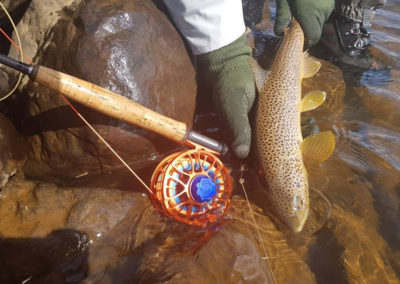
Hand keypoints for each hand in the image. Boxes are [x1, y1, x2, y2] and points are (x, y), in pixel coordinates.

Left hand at [197, 34, 254, 158]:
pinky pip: (225, 130)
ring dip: (228, 147)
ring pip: (236, 137)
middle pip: (249, 141)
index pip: (263, 141)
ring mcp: (241, 116)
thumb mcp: (235, 106)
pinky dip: (220, 138)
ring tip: (222, 161)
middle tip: (231, 169)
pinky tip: (214, 148)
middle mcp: (254, 118)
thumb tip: (242, 155)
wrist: (216, 60)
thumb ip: (240, 129)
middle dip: (240, 153)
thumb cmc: (230, 81)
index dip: (257, 155)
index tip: (249, 170)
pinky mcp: (228, 114)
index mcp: (265, 116)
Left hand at [274, 0, 334, 47]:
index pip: (313, 37)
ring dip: (311, 24)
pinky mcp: (330, 2)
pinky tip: (307, 9)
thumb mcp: (283, 1)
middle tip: (295, 32)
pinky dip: (315, 15)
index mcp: (308, 13)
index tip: (299, 45)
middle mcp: (321, 11)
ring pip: (320, 23)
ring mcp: (328, 6)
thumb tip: (278, 33)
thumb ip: (281, 17)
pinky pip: (323, 14)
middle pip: (316, 31)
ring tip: (300, 18)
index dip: (306, 44)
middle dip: (306, 34)